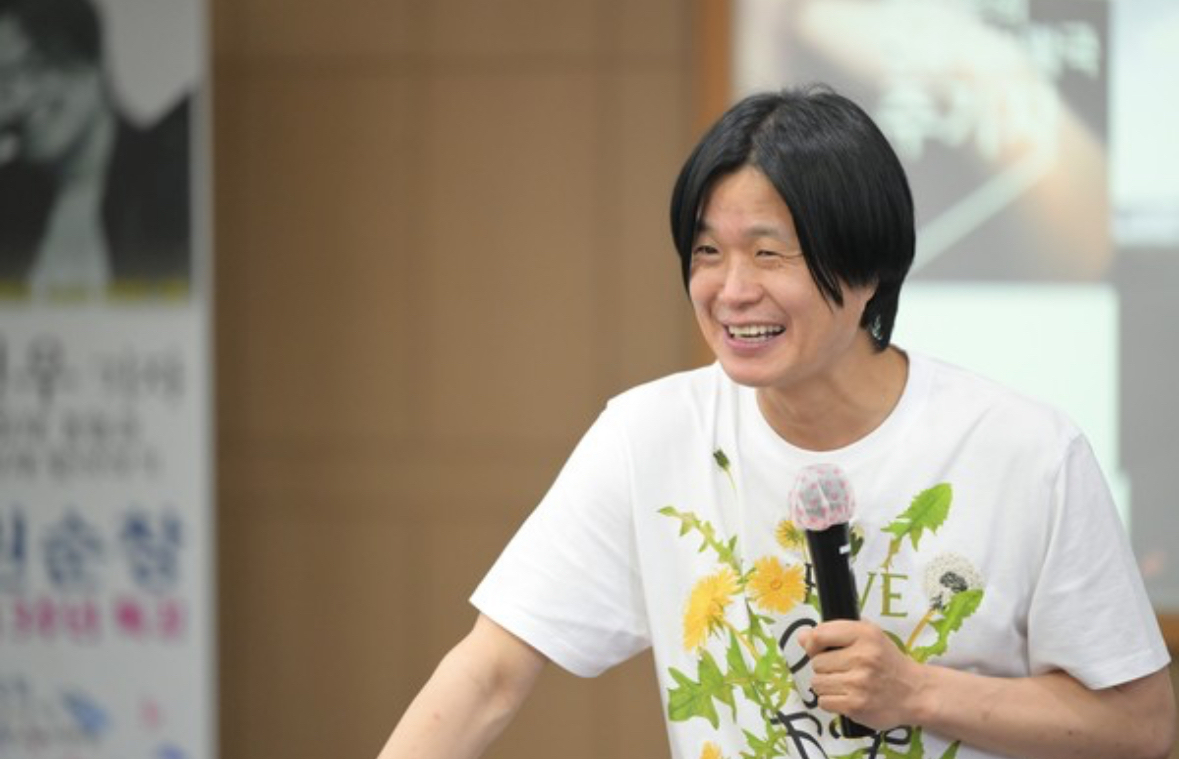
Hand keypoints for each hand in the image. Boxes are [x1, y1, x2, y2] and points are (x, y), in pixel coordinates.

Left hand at [799, 619, 925, 730]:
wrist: (915, 692)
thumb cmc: (887, 662)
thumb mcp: (867, 636)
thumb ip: (834, 633)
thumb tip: (802, 636)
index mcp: (864, 634)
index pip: (819, 635)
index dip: (813, 644)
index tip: (819, 649)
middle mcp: (862, 657)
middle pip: (816, 663)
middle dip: (824, 668)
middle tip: (842, 670)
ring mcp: (859, 683)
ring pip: (817, 683)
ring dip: (826, 685)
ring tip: (844, 684)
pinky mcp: (856, 706)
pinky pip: (824, 702)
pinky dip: (831, 701)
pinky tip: (846, 697)